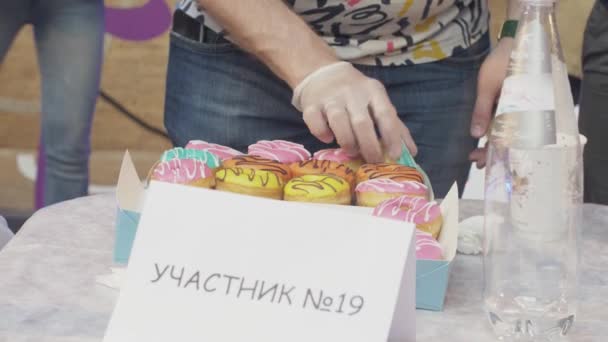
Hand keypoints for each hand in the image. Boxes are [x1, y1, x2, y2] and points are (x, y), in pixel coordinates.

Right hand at [293, 62, 416, 162]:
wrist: (322, 73)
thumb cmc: (356, 94)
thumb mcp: (377, 102)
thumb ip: (394, 126)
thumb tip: (411, 152)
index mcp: (373, 91)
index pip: (386, 114)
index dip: (392, 137)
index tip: (395, 155)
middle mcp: (352, 93)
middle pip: (362, 122)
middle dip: (369, 146)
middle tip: (373, 160)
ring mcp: (330, 98)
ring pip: (339, 122)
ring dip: (347, 142)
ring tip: (352, 151)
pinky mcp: (311, 105)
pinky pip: (316, 123)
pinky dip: (322, 134)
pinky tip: (329, 138)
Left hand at [469, 38, 513, 167]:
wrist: (518, 40)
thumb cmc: (503, 62)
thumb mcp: (488, 86)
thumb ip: (483, 110)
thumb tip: (476, 135)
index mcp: (520, 111)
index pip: (508, 140)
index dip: (494, 152)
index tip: (479, 161)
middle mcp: (524, 113)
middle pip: (510, 139)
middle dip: (493, 151)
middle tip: (476, 162)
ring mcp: (521, 108)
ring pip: (509, 132)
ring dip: (495, 143)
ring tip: (478, 154)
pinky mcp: (518, 102)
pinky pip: (509, 122)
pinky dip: (498, 130)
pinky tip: (486, 136)